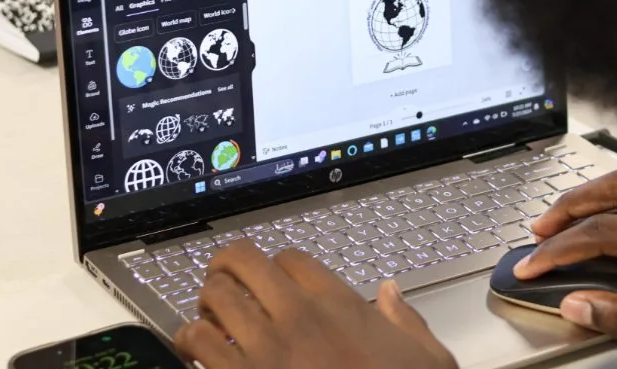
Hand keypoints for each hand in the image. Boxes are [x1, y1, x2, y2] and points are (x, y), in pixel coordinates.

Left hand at [175, 243, 457, 368]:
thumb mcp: (425, 358)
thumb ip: (407, 320)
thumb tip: (391, 294)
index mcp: (341, 307)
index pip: (292, 259)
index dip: (277, 265)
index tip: (274, 276)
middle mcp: (299, 318)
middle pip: (245, 262)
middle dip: (230, 265)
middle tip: (226, 276)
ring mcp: (265, 349)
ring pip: (216, 295)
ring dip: (207, 300)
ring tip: (209, 311)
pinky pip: (199, 341)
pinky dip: (191, 339)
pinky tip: (196, 348)